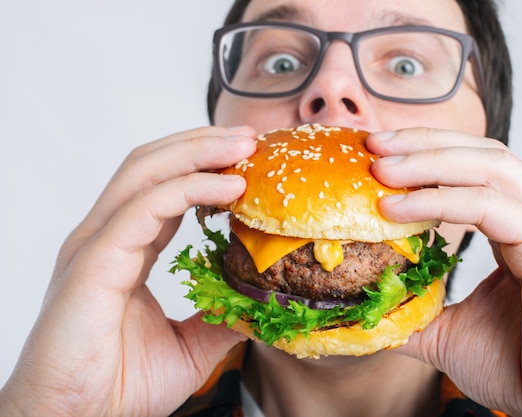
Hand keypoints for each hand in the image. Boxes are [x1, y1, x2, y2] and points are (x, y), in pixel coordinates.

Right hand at [0, 126, 256, 416]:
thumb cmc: (116, 387)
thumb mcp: (188, 348)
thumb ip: (218, 318)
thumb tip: (257, 304)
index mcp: (125, 249)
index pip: (164, 187)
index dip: (205, 166)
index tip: (249, 159)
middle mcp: (107, 236)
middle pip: (153, 164)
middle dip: (203, 143)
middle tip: (250, 138)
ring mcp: (96, 244)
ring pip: (146, 173)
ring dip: (198, 152)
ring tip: (242, 147)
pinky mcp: (94, 262)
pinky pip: (144, 209)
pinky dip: (187, 189)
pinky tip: (226, 188)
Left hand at [368, 128, 521, 416]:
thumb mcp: (448, 330)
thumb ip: (413, 308)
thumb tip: (368, 302)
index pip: (477, 166)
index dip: (427, 152)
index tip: (379, 153)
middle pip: (483, 153)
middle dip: (423, 143)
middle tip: (373, 145)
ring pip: (490, 168)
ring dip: (428, 162)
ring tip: (380, 169)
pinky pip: (491, 208)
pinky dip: (441, 201)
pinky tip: (399, 209)